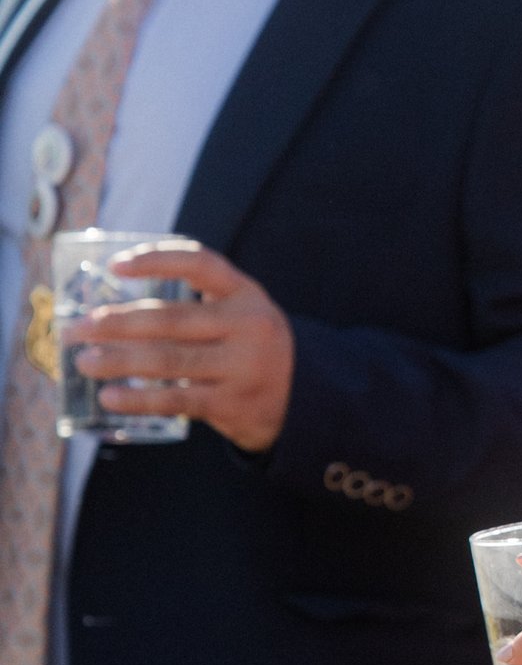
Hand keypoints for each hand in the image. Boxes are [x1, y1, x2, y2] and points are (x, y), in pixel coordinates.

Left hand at [71, 243, 292, 451]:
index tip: (115, 267)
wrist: (301, 400)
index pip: (200, 264)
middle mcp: (247, 326)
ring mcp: (242, 367)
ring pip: (167, 361)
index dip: (157, 260)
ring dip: (118, 361)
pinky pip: (175, 400)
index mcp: (246, 294)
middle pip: (170, 319)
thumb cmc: (250, 349)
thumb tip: (114, 309)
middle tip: (76, 329)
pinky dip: (138, 399)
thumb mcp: (240, 315)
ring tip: (83, 362)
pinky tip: (109, 398)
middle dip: (115, 324)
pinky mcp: (232, 404)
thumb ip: (198, 304)